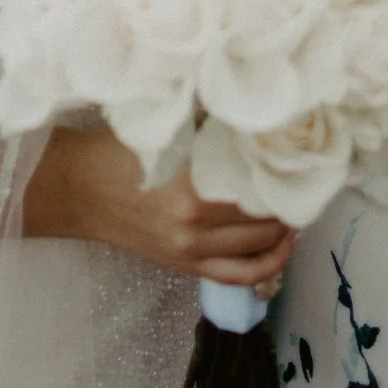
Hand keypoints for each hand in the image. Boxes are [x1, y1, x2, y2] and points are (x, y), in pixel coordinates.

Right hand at [22, 126, 296, 286]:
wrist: (80, 189)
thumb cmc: (118, 149)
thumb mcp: (164, 127)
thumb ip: (209, 124)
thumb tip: (255, 112)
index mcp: (189, 182)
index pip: (255, 178)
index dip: (284, 166)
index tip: (302, 151)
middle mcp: (193, 221)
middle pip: (263, 214)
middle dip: (290, 196)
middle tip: (307, 176)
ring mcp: (190, 249)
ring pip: (258, 245)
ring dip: (286, 227)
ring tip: (300, 205)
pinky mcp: (185, 265)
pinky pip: (239, 275)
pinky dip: (268, 264)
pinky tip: (284, 244)